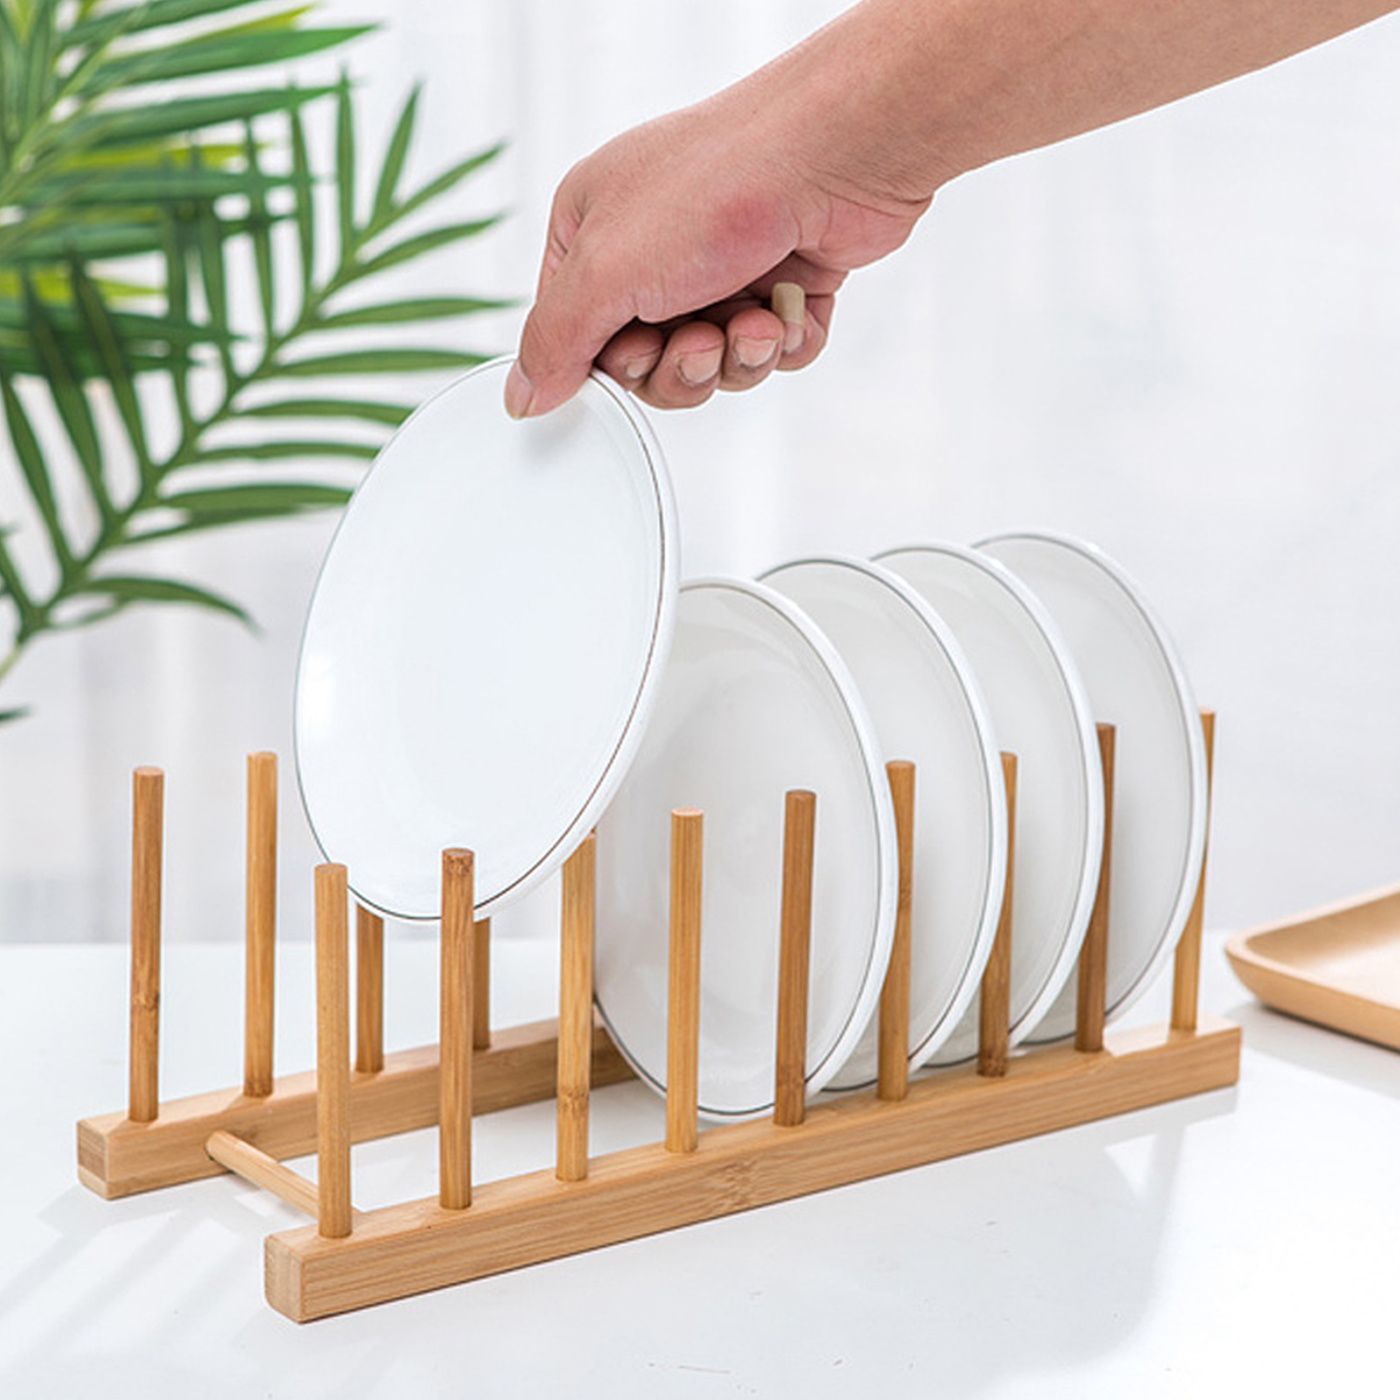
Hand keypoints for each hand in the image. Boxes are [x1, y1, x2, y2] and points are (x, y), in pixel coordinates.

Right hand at [505, 12, 938, 416]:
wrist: (834, 157)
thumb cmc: (716, 187)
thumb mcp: (605, 271)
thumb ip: (555, 342)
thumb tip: (522, 397)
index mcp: (593, 233)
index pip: (576, 335)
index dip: (608, 365)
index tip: (633, 353)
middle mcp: (654, 249)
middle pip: (648, 364)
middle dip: (680, 366)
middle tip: (700, 339)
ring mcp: (722, 268)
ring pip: (713, 366)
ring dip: (734, 359)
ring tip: (751, 323)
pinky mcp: (781, 285)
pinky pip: (771, 355)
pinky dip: (782, 344)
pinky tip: (785, 309)